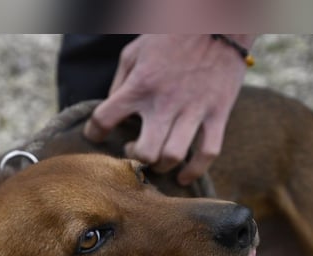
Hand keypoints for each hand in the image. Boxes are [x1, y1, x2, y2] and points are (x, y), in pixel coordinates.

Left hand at [84, 34, 252, 184]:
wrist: (219, 23)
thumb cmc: (171, 37)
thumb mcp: (135, 51)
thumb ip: (120, 83)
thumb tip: (112, 112)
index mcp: (140, 85)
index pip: (104, 118)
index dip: (94, 133)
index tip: (96, 135)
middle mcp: (165, 101)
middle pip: (144, 150)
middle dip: (135, 158)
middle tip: (135, 151)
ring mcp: (193, 109)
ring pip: (173, 156)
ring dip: (161, 166)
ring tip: (158, 160)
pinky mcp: (218, 113)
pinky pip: (208, 153)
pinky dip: (195, 171)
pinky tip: (184, 175)